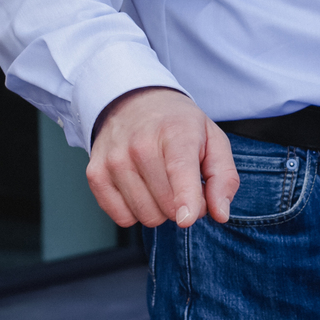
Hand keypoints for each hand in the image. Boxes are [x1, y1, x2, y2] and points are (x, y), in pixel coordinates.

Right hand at [87, 86, 238, 228]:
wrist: (133, 100)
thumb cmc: (178, 125)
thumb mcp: (213, 140)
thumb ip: (223, 178)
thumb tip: (220, 214)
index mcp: (176, 132)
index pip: (179, 169)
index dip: (185, 198)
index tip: (187, 218)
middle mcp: (141, 145)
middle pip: (167, 204)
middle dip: (183, 205)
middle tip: (183, 184)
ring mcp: (114, 160)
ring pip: (146, 215)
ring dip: (160, 209)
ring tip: (162, 183)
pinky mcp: (95, 174)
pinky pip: (122, 218)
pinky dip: (136, 211)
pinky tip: (141, 188)